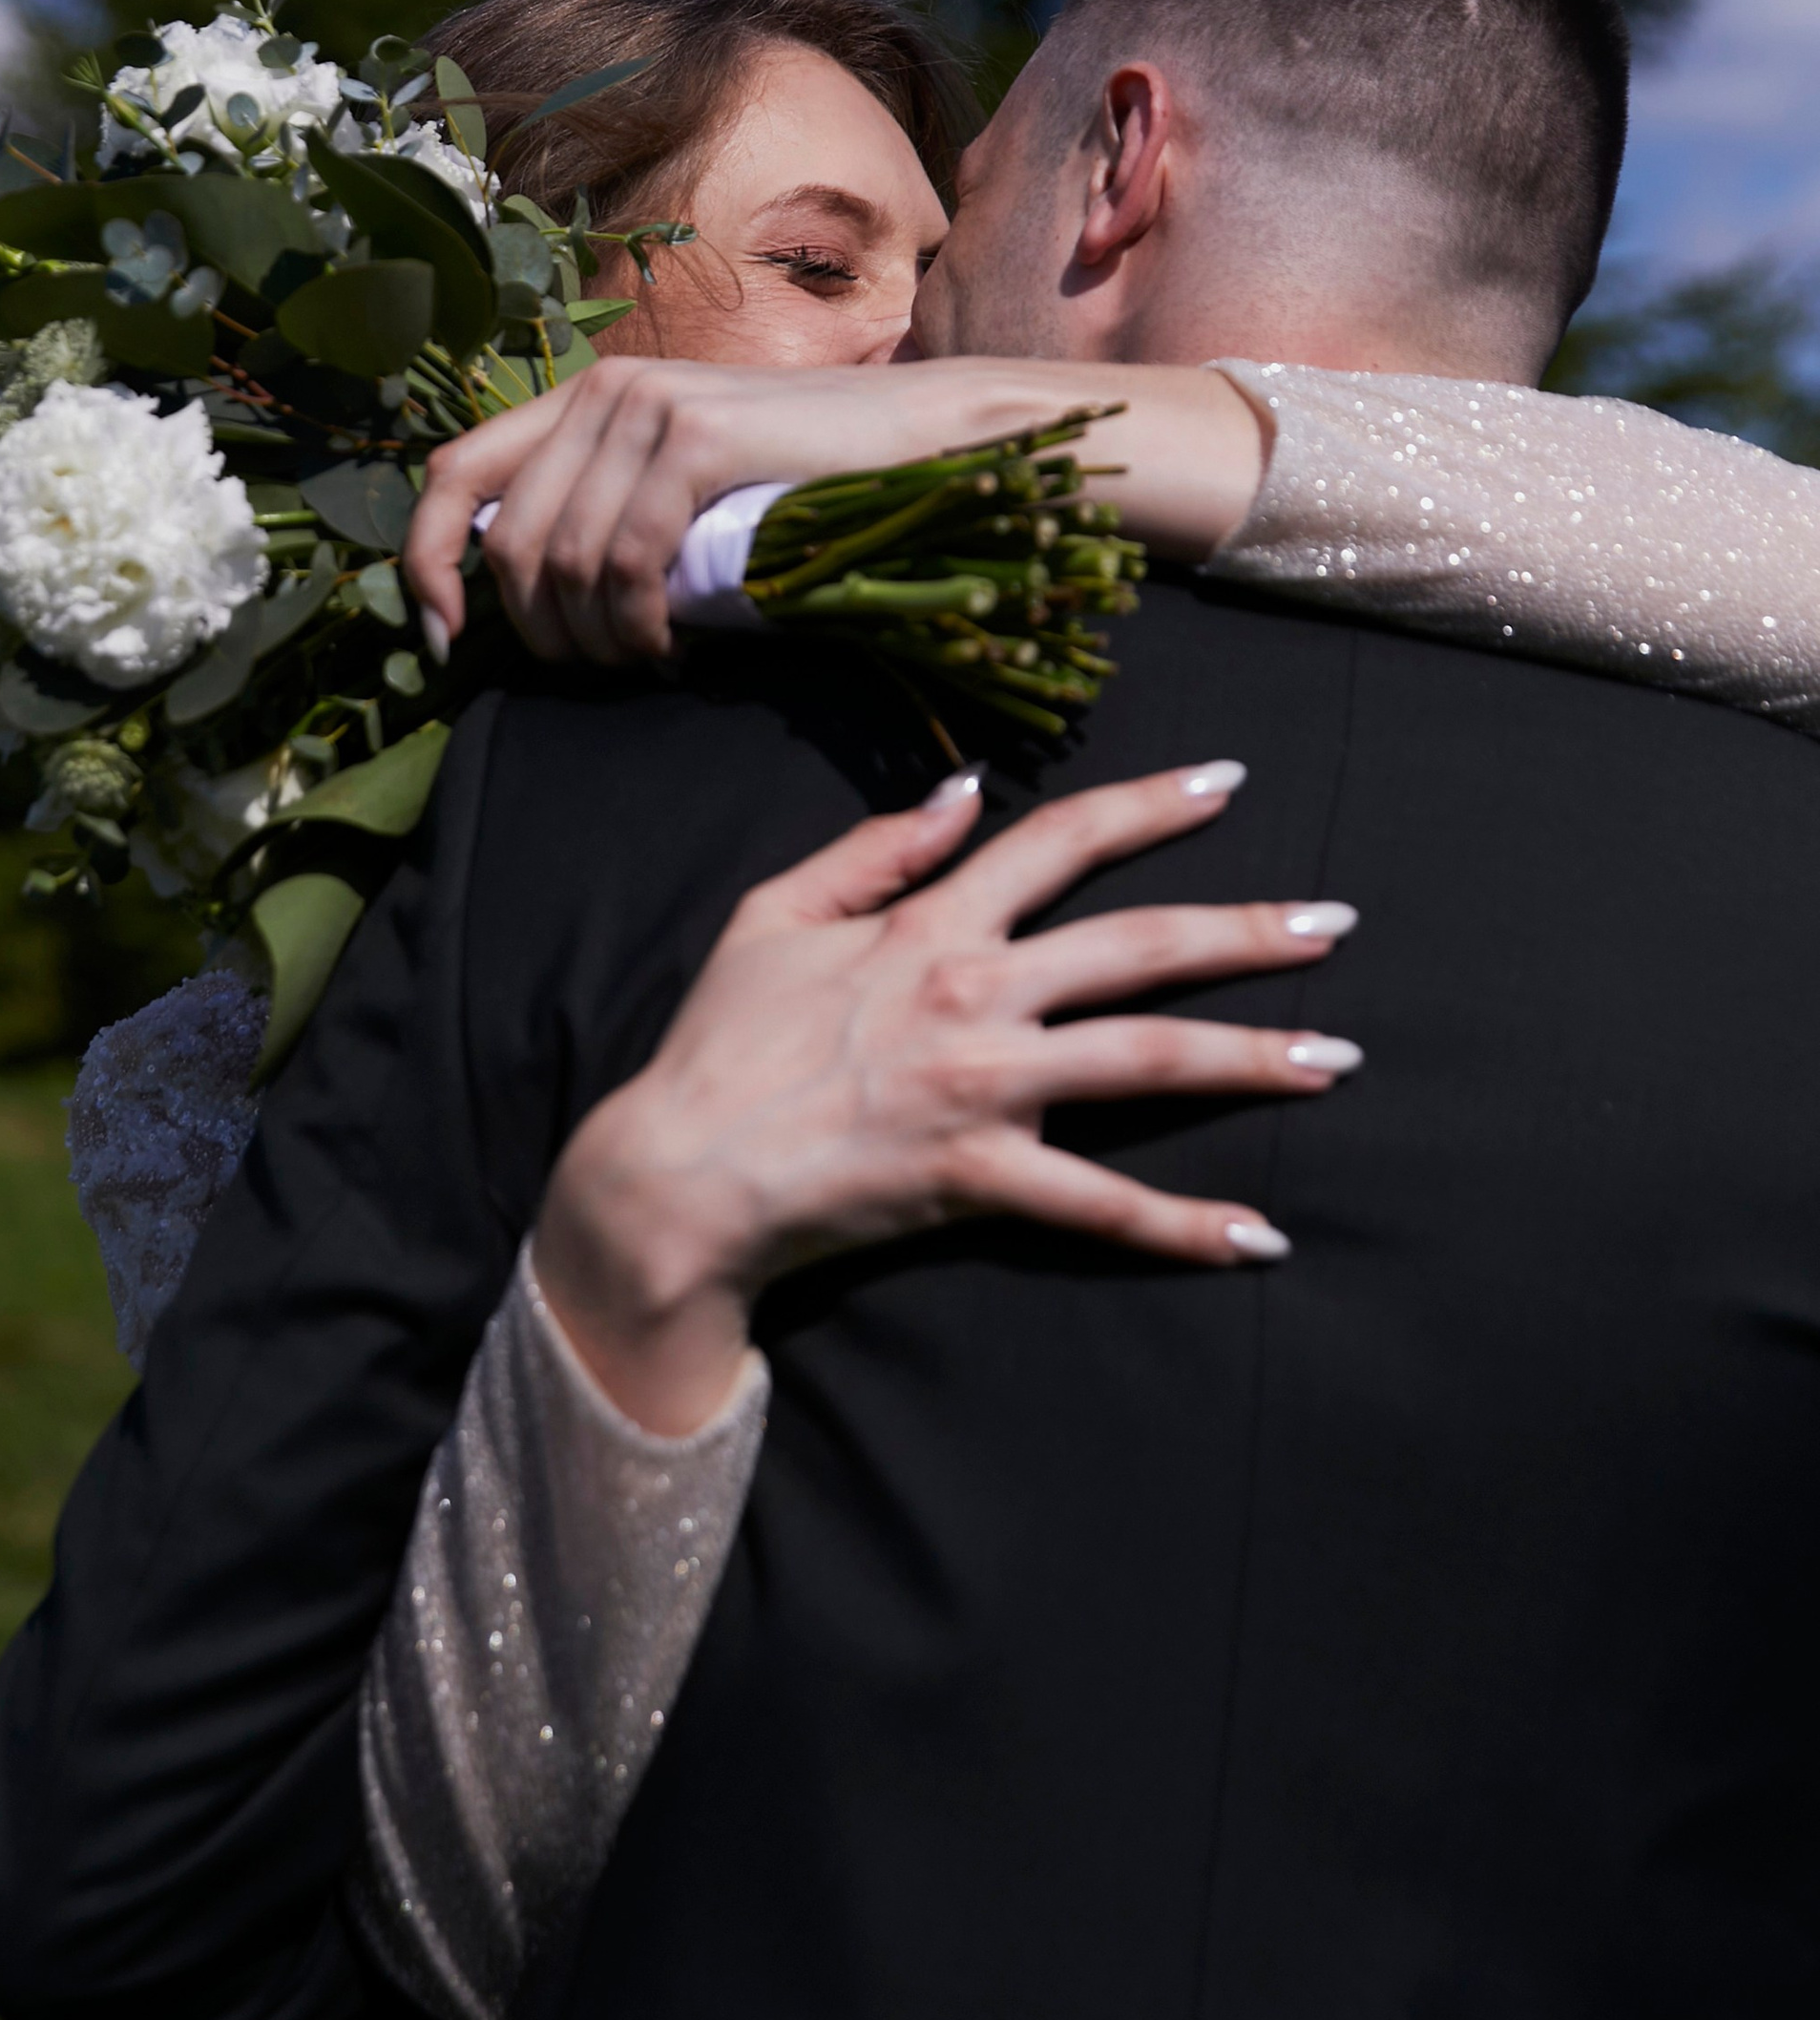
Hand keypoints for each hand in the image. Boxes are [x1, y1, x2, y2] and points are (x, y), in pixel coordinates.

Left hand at [404, 355, 1269, 668]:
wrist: (924, 441)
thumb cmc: (810, 484)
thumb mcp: (685, 491)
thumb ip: (603, 513)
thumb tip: (517, 598)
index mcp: (583, 399)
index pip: (447, 475)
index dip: (422, 567)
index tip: (443, 645)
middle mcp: (603, 390)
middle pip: (504, 542)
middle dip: (535, 634)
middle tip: (598, 675)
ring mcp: (648, 405)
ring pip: (561, 562)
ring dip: (594, 642)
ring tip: (649, 662)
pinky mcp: (699, 438)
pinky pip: (624, 563)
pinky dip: (636, 627)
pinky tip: (674, 649)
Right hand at [530, 759, 1355, 1431]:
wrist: (681, 1173)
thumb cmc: (719, 1042)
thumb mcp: (774, 914)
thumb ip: (872, 848)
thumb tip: (962, 792)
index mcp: (929, 924)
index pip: (1060, 841)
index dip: (1149, 806)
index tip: (1228, 784)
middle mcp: (973, 994)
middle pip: (1140, 946)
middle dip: (1247, 930)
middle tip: (1335, 924)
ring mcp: (984, 1089)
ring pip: (1146, 1061)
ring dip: (1252, 1059)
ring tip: (1338, 1059)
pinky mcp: (980, 1177)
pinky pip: (1099, 1203)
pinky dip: (1182, 1225)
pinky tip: (1259, 1236)